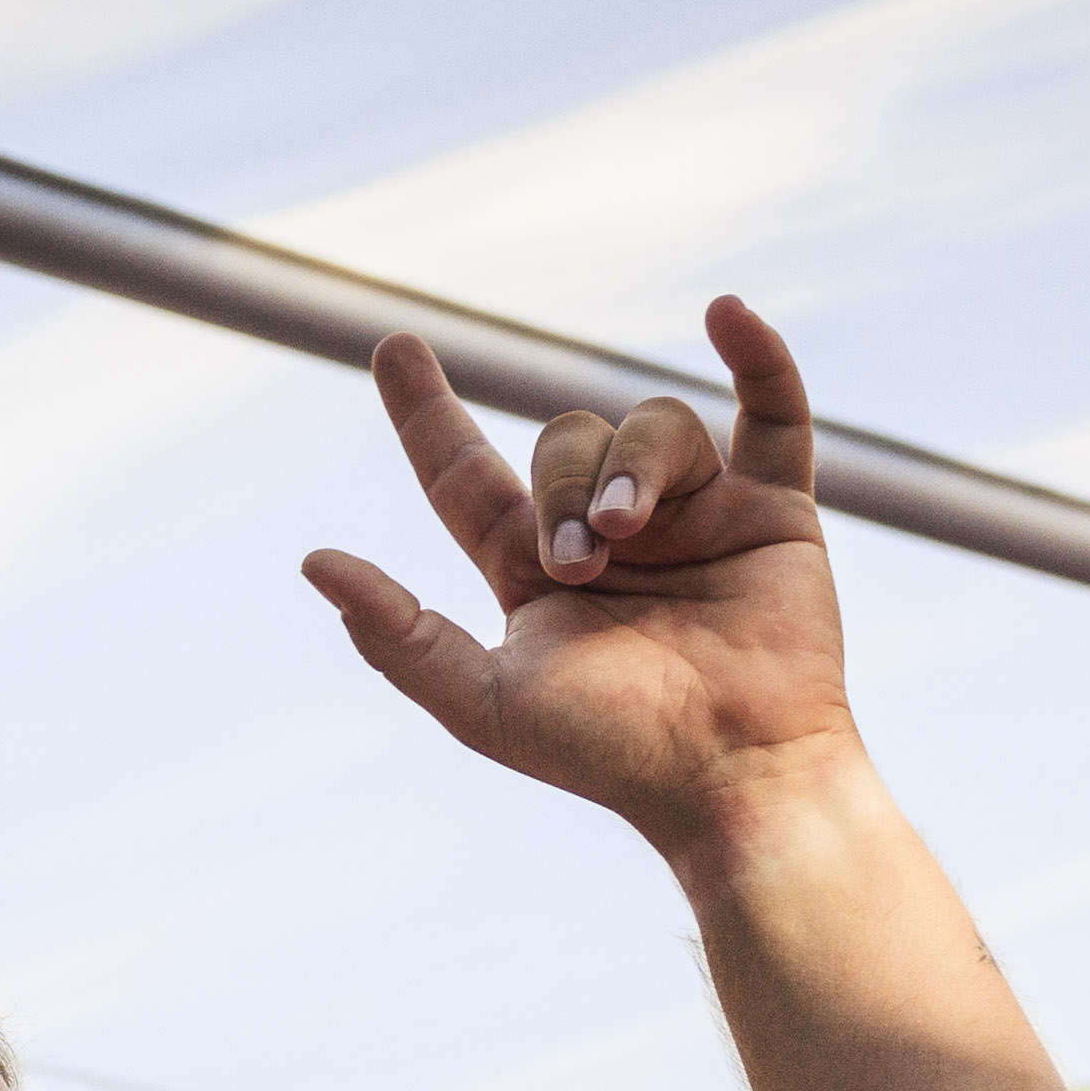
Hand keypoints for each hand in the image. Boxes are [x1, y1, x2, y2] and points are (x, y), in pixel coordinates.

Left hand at [304, 300, 847, 857]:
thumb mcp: (483, 703)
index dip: (425, 413)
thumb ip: (398, 636)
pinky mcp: (774, 513)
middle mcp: (611, 533)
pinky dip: (758, 358)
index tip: (392, 348)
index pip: (463, 474)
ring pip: (650, 424)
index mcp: (533, 571)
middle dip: (561, 485)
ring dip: (634, 463)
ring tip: (630, 531)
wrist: (731, 776)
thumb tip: (315, 560)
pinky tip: (726, 314)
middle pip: (563, 440)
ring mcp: (696, 517)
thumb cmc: (610, 754)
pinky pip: (770, 413)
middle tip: (578, 563)